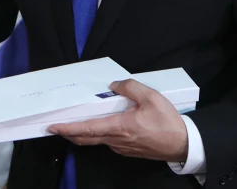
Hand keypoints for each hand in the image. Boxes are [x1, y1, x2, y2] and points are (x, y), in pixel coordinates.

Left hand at [48, 79, 188, 161]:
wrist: (183, 144)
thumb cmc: (168, 123)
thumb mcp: (151, 97)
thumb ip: (130, 87)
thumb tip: (114, 86)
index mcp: (120, 127)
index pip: (87, 129)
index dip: (68, 128)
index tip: (53, 127)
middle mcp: (116, 140)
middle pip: (86, 138)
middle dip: (68, 133)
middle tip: (55, 126)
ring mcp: (121, 147)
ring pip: (96, 140)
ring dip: (83, 132)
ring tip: (73, 122)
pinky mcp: (127, 149)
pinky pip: (108, 141)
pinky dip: (97, 133)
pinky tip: (99, 124)